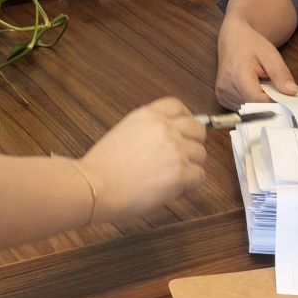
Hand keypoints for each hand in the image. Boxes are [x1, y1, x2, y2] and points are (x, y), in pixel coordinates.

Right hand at [77, 97, 205, 223]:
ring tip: (176, 178)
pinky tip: (179, 190)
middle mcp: (165, 128)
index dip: (186, 118)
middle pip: (197, 129)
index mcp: (148, 115)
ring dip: (191, 166)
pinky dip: (191, 185)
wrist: (97, 186)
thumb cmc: (101, 167)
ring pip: (201, 154)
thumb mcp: (122, 133)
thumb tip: (164, 144)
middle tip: (184, 157)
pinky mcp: (180, 172)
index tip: (185, 129)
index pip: (178, 106)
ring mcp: (175, 149)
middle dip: (193, 143)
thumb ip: (147, 132)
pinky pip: (199, 176)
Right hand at [214, 16, 297, 108]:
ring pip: (248, 109)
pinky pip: (241, 107)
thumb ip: (281, 75)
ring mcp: (222, 93)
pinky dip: (250, 101)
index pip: (257, 99)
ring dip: (258, 101)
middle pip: (253, 106)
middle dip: (267, 101)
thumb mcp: (271, 55)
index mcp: (237, 73)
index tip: (283, 97)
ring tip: (260, 84)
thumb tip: (292, 92)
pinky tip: (252, 88)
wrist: (233, 39)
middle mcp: (225, 86)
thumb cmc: (250, 44)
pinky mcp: (222, 97)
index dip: (273, 101)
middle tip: (272, 87)